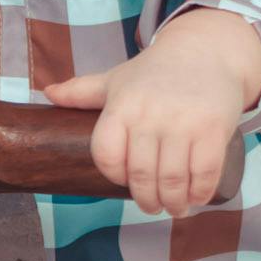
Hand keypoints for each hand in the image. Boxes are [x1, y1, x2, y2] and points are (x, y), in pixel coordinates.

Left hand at [43, 8, 260, 212]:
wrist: (205, 52)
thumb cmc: (154, 73)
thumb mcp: (116, 80)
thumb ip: (81, 91)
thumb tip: (46, 93)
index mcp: (122, 106)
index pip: (106, 156)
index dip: (113, 175)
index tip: (124, 182)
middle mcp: (150, 115)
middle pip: (141, 175)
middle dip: (146, 200)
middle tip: (152, 207)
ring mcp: (183, 123)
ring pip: (172, 180)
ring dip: (173, 203)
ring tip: (174, 208)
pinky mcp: (213, 129)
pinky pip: (205, 173)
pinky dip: (200, 193)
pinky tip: (196, 198)